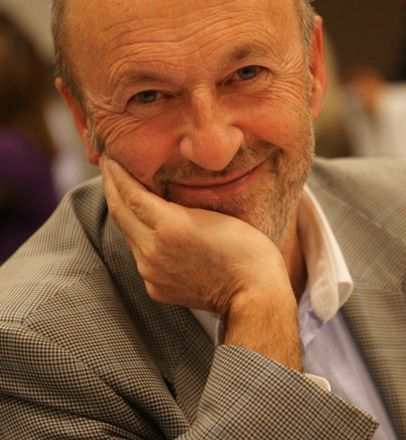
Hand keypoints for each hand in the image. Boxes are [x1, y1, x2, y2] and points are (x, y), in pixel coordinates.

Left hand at [100, 156, 287, 313]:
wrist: (254, 293)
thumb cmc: (245, 246)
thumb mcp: (213, 213)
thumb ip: (178, 204)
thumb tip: (154, 192)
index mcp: (168, 227)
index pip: (130, 194)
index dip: (117, 173)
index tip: (109, 155)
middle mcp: (152, 250)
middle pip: (120, 213)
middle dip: (111, 186)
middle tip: (107, 165)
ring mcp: (151, 272)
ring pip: (129, 234)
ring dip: (123, 211)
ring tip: (122, 189)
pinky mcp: (155, 288)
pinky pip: (141, 255)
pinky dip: (138, 236)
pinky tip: (143, 224)